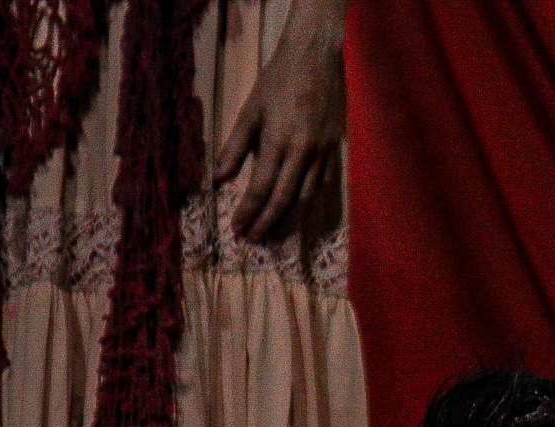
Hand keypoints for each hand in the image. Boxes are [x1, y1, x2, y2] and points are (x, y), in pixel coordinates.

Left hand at [213, 2, 346, 239]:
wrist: (316, 59)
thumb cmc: (278, 80)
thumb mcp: (251, 110)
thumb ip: (235, 146)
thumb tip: (220, 177)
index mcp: (279, 141)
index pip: (261, 187)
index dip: (248, 211)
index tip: (238, 229)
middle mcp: (303, 152)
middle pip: (284, 200)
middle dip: (266, 223)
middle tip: (252, 240)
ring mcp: (322, 153)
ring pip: (305, 196)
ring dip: (287, 217)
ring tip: (272, 230)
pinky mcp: (334, 149)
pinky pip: (321, 183)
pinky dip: (307, 198)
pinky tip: (296, 206)